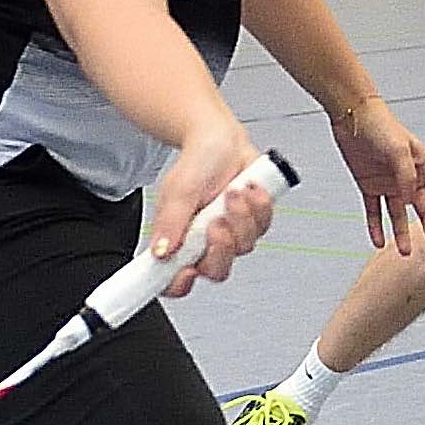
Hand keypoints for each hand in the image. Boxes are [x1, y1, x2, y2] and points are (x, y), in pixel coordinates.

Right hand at [147, 124, 273, 299]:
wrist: (222, 140)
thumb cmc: (196, 163)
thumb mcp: (178, 191)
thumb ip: (169, 223)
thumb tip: (161, 251)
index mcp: (179, 241)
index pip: (174, 280)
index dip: (180, 284)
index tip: (186, 270)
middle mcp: (204, 242)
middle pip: (216, 271)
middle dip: (221, 247)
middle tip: (216, 223)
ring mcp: (232, 234)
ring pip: (243, 248)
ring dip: (240, 218)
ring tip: (231, 192)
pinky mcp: (254, 222)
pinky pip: (263, 227)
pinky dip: (258, 206)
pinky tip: (247, 189)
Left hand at [330, 98, 424, 256]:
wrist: (352, 118)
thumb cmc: (380, 127)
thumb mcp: (399, 151)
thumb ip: (406, 177)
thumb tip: (407, 200)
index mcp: (423, 164)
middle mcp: (408, 177)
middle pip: (424, 210)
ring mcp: (388, 183)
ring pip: (398, 215)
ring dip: (401, 234)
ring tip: (405, 252)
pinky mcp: (369, 186)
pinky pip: (374, 211)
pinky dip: (375, 227)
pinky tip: (378, 241)